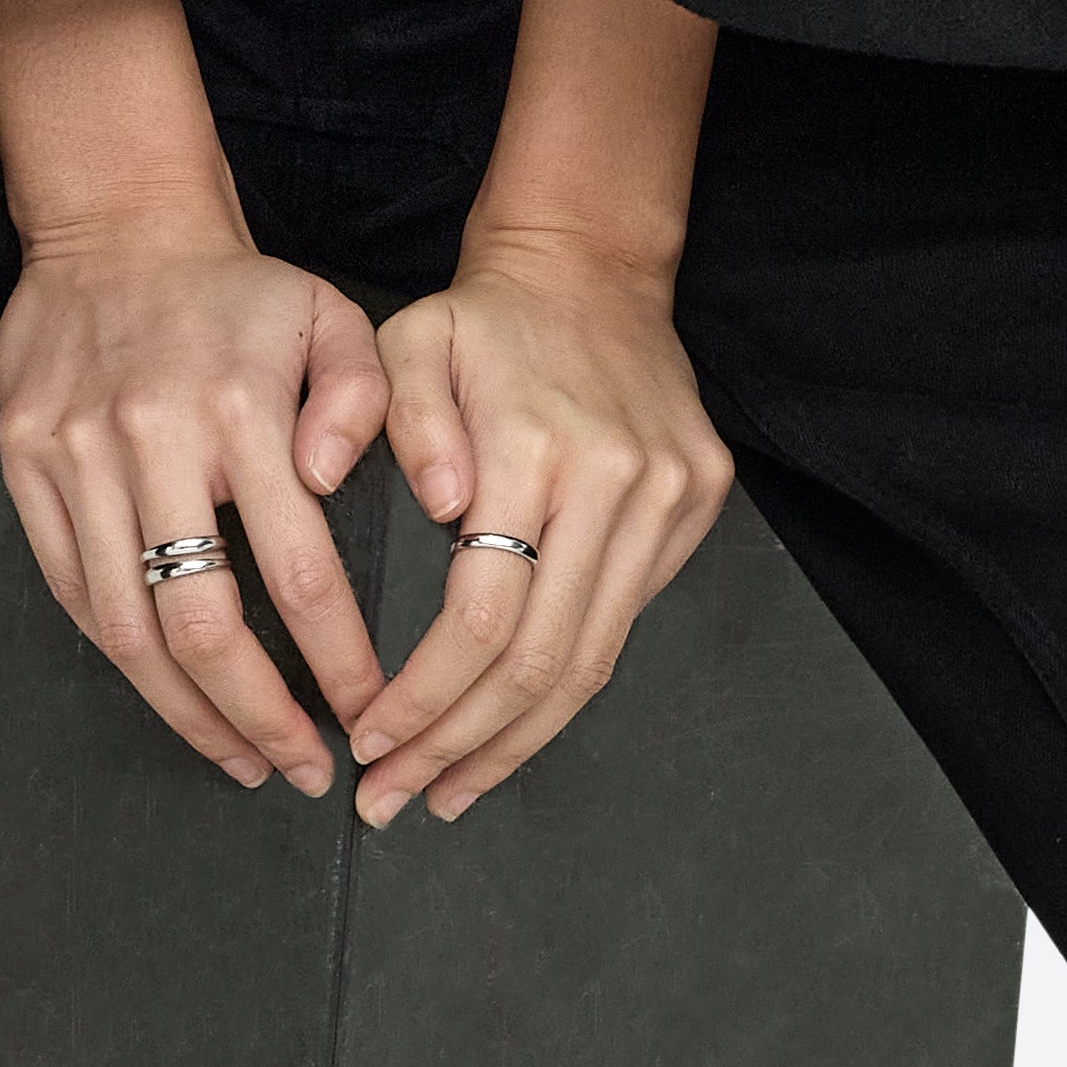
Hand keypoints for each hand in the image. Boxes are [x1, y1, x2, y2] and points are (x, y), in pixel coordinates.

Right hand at [0, 226, 391, 798]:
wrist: (114, 228)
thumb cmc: (236, 291)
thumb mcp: (332, 317)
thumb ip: (363, 400)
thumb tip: (336, 489)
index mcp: (239, 411)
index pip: (299, 571)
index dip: (335, 660)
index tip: (367, 713)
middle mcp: (152, 443)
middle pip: (201, 626)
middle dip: (257, 716)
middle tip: (303, 769)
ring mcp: (77, 461)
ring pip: (127, 628)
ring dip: (186, 712)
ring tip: (239, 758)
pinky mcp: (25, 468)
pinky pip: (73, 591)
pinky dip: (124, 657)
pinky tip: (171, 695)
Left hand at [344, 226, 735, 822]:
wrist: (591, 268)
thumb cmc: (484, 317)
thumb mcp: (407, 339)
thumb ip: (396, 418)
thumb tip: (439, 506)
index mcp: (539, 445)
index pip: (483, 613)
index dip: (425, 696)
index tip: (370, 740)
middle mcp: (618, 482)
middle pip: (542, 659)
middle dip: (460, 745)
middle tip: (395, 798)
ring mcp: (669, 498)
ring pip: (593, 659)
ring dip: (514, 741)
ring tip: (448, 791)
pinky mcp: (695, 505)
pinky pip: (623, 622)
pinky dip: (564, 689)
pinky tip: (509, 729)